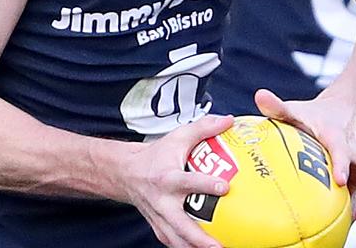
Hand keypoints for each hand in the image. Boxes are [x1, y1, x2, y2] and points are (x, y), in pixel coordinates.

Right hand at [119, 114, 234, 247]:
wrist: (126, 174)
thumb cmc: (157, 155)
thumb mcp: (177, 137)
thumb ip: (203, 128)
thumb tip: (229, 120)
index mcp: (167, 178)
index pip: (187, 182)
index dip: (205, 184)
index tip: (224, 187)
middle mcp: (162, 202)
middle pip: (181, 225)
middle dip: (200, 238)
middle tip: (220, 246)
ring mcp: (159, 218)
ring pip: (177, 241)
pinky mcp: (159, 229)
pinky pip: (174, 243)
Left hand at [254, 88, 355, 221]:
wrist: (340, 111)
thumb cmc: (312, 115)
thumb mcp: (295, 110)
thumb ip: (278, 107)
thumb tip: (259, 95)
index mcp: (335, 136)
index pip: (342, 148)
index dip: (343, 163)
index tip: (340, 180)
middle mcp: (353, 150)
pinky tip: (349, 221)